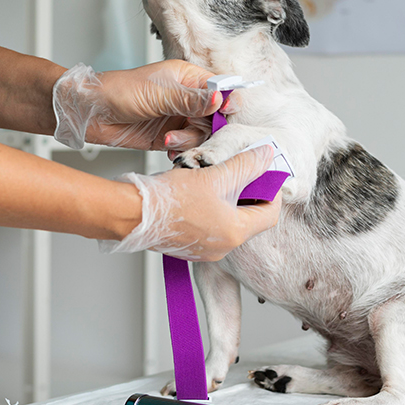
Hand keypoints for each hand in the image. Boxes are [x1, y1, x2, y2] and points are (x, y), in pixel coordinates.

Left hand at [52, 61, 236, 149]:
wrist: (89, 113)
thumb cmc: (117, 92)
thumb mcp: (157, 94)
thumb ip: (190, 99)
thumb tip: (220, 97)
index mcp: (187, 77)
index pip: (220, 88)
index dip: (227, 102)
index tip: (227, 114)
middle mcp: (186, 98)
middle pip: (215, 116)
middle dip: (207, 128)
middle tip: (193, 133)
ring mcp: (178, 118)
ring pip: (202, 134)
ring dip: (189, 141)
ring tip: (169, 140)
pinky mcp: (168, 136)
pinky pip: (187, 146)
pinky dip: (181, 150)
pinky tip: (168, 149)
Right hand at [99, 146, 281, 260]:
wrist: (132, 213)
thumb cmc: (170, 198)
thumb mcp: (215, 174)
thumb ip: (245, 164)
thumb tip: (266, 155)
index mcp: (235, 233)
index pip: (270, 214)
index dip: (272, 191)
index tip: (265, 173)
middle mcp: (223, 247)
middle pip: (251, 218)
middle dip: (249, 193)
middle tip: (241, 171)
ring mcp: (206, 250)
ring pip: (230, 221)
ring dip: (230, 199)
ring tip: (218, 178)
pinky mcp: (190, 246)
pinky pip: (211, 227)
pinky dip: (213, 209)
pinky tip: (201, 191)